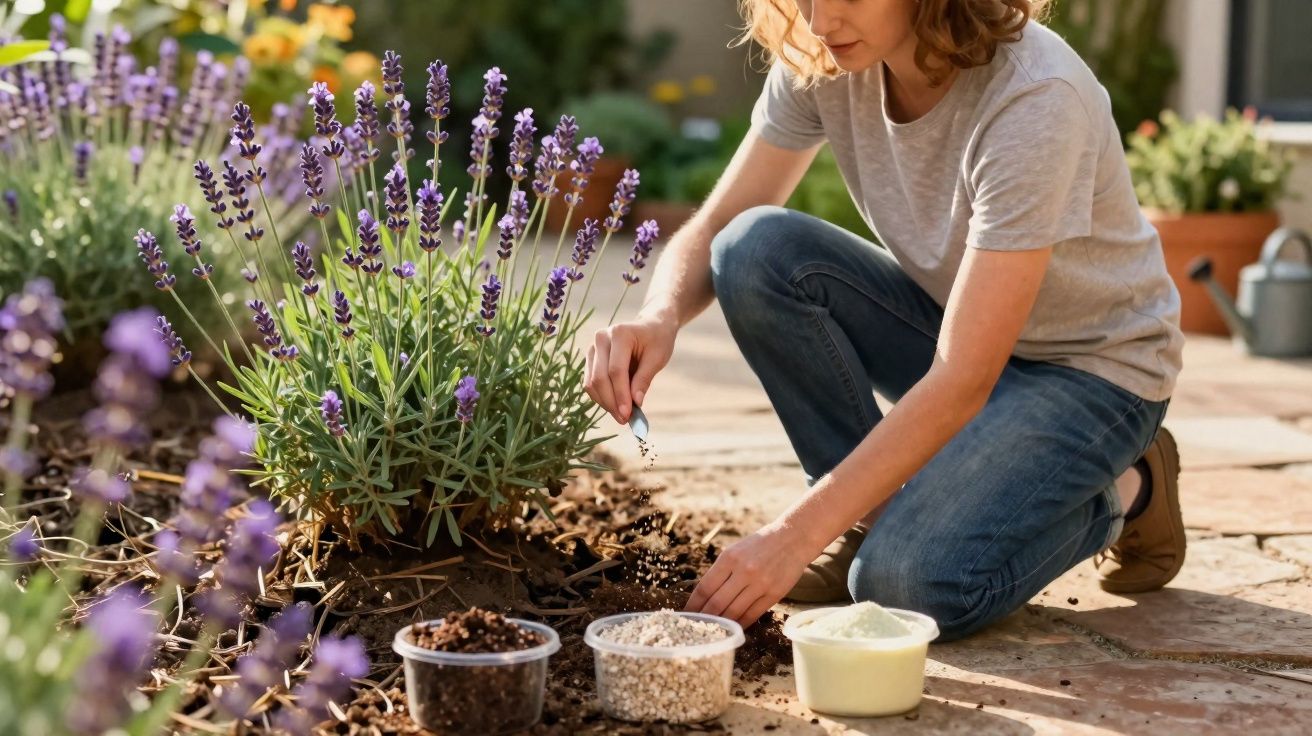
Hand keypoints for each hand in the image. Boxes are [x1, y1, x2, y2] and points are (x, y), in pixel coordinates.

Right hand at [584, 310, 676, 423]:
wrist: (651, 326)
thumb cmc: (657, 341)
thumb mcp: (657, 358)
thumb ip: (644, 379)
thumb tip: (635, 403)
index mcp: (619, 333)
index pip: (616, 370)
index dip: (621, 394)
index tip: (628, 414)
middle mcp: (601, 338)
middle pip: (599, 378)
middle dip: (611, 402)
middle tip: (624, 420)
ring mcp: (592, 347)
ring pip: (591, 382)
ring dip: (604, 402)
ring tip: (621, 415)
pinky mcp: (590, 357)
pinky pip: (590, 382)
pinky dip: (601, 397)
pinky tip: (615, 406)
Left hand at [686, 523, 817, 627]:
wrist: (792, 538)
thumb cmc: (760, 544)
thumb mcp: (735, 550)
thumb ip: (720, 571)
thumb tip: (703, 597)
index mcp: (729, 558)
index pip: (705, 588)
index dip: (693, 605)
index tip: (686, 615)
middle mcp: (744, 571)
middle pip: (717, 603)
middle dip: (703, 618)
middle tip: (695, 627)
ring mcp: (760, 584)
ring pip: (734, 613)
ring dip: (721, 624)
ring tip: (712, 630)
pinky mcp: (774, 594)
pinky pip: (752, 615)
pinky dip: (740, 624)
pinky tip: (733, 628)